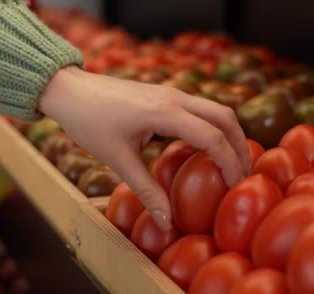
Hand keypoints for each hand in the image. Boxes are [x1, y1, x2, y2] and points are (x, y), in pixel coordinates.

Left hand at [38, 67, 251, 229]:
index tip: (236, 187)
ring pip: (216, 109)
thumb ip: (146, 191)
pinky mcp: (165, 94)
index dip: (230, 164)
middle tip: (243, 176)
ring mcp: (171, 92)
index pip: (213, 137)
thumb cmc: (89, 121)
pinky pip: (201, 108)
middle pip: (225, 118)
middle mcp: (175, 97)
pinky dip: (213, 127)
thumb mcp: (117, 159)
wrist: (70, 90)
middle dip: (240, 147)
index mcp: (165, 112)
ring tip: (231, 164)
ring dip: (229, 135)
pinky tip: (205, 149)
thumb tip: (167, 223)